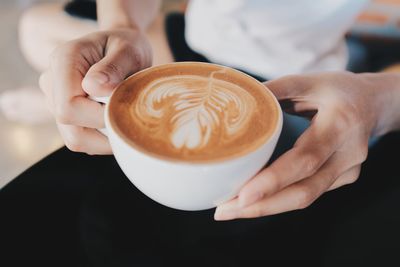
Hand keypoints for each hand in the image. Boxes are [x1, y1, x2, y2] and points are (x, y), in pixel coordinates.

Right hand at [39, 28, 151, 153]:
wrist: (122, 48)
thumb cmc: (127, 47)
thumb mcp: (128, 50)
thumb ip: (113, 67)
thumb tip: (94, 87)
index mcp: (63, 61)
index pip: (68, 107)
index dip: (99, 116)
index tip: (124, 106)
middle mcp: (51, 83)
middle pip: (71, 129)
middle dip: (106, 130)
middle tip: (129, 113)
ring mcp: (55, 102)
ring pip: (76, 140)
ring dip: (106, 137)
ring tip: (124, 116)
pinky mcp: (66, 116)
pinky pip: (83, 140)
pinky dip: (104, 138)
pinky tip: (116, 119)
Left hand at [215, 71, 399, 219]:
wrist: (375, 103)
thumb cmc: (338, 90)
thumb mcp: (309, 81)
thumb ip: (275, 89)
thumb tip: (235, 96)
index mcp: (339, 125)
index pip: (305, 159)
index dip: (274, 180)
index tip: (242, 196)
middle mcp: (348, 154)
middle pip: (304, 191)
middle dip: (261, 206)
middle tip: (223, 210)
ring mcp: (348, 171)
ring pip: (305, 198)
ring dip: (266, 208)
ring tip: (230, 209)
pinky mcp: (343, 179)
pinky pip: (309, 194)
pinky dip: (280, 200)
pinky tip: (255, 200)